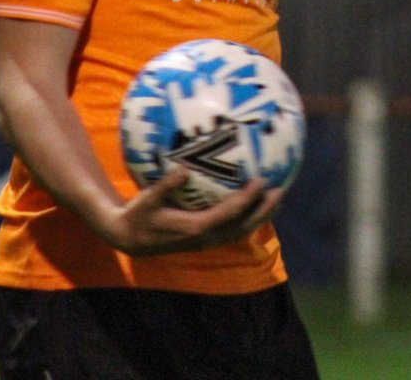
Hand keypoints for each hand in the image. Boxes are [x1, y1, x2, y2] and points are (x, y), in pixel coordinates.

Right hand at [99, 170, 283, 256]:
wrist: (130, 240)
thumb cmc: (138, 216)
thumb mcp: (147, 199)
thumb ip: (167, 185)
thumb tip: (185, 168)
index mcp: (195, 228)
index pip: (229, 214)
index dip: (247, 199)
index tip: (261, 181)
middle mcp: (205, 238)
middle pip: (243, 226)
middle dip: (263, 210)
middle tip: (280, 190)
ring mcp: (206, 242)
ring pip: (240, 231)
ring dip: (259, 216)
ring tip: (275, 198)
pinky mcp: (204, 240)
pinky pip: (232, 230)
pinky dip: (247, 218)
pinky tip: (253, 205)